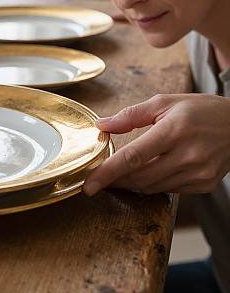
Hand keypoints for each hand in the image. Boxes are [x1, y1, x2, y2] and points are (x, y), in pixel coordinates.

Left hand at [84, 94, 229, 195]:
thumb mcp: (165, 102)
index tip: (89, 185)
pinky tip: (144, 174)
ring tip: (117, 175)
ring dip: (130, 183)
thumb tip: (101, 126)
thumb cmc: (199, 110)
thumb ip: (130, 115)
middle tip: (98, 177)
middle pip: (139, 177)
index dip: (108, 172)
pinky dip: (151, 184)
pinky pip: (168, 190)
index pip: (133, 157)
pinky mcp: (204, 184)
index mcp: (174, 130)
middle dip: (115, 179)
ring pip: (151, 187)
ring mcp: (198, 173)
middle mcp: (188, 155)